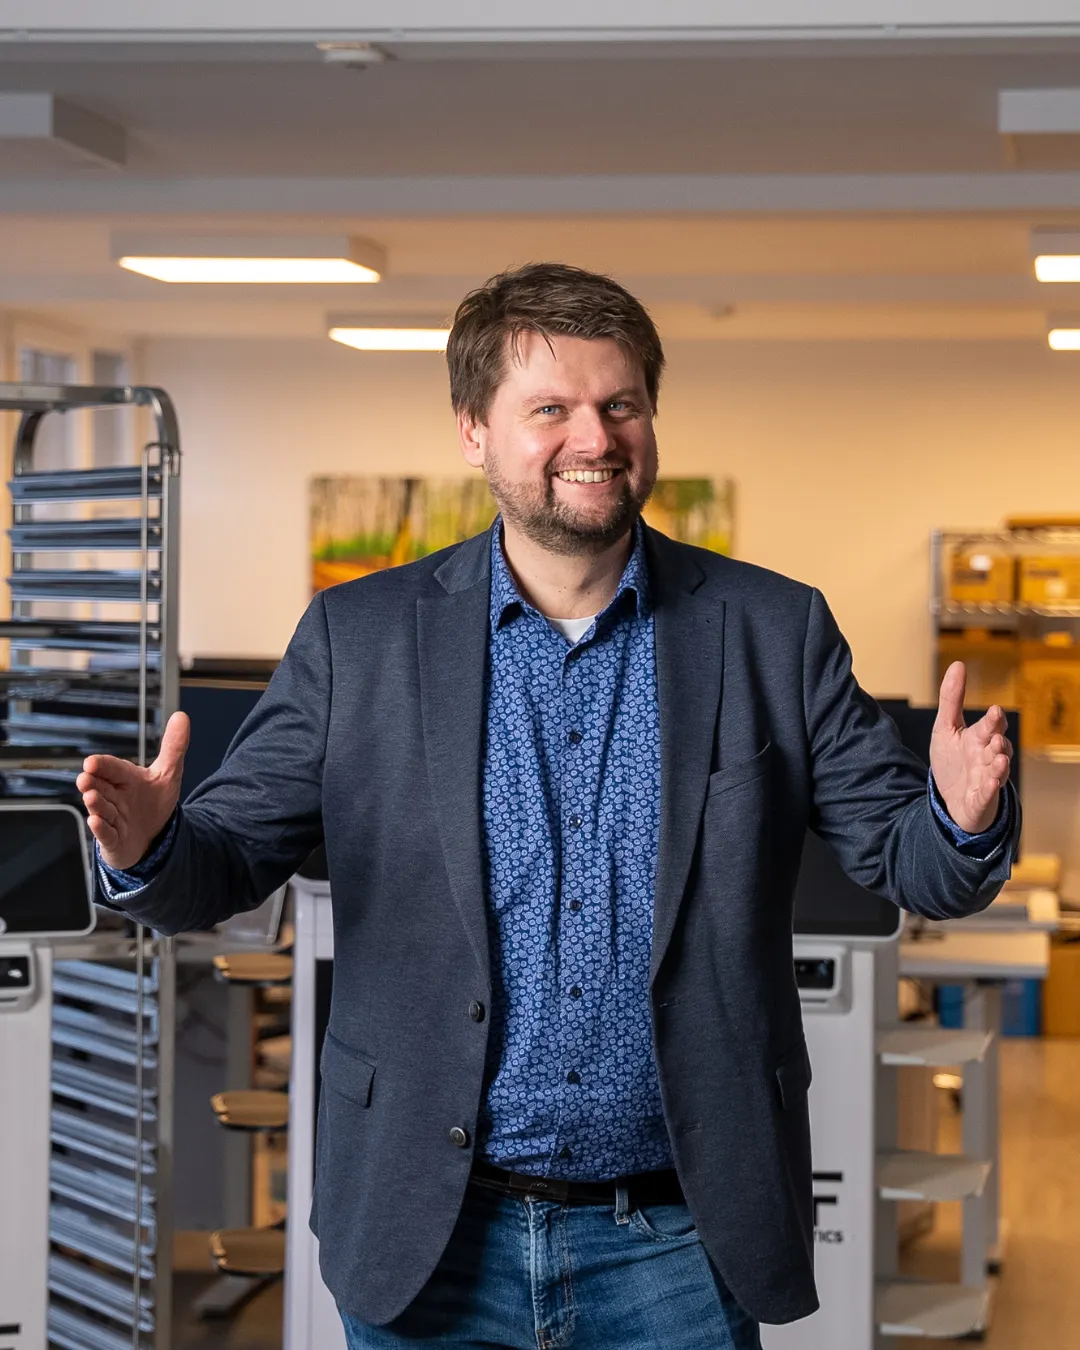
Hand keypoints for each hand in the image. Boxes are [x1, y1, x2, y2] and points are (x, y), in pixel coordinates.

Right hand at [76, 711, 190, 869]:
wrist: (153, 836)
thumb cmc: (153, 802)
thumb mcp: (168, 774)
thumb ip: (174, 747)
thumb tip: (182, 715)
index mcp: (124, 778)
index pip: (111, 768)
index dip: (102, 765)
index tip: (92, 762)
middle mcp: (113, 796)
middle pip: (100, 787)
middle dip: (91, 783)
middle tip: (85, 778)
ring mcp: (111, 818)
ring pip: (101, 809)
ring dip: (96, 804)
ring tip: (91, 797)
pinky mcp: (113, 839)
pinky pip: (105, 833)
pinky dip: (101, 828)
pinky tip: (96, 821)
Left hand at [929, 662, 1012, 834]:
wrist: (949, 800)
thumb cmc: (953, 761)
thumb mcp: (945, 727)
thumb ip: (951, 698)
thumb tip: (958, 664)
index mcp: (979, 738)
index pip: (991, 725)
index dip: (994, 720)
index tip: (994, 711)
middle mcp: (988, 757)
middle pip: (998, 746)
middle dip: (999, 740)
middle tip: (996, 735)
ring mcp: (988, 779)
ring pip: (998, 770)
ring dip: (999, 764)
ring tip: (999, 756)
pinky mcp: (982, 800)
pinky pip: (988, 795)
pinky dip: (991, 790)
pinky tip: (991, 783)